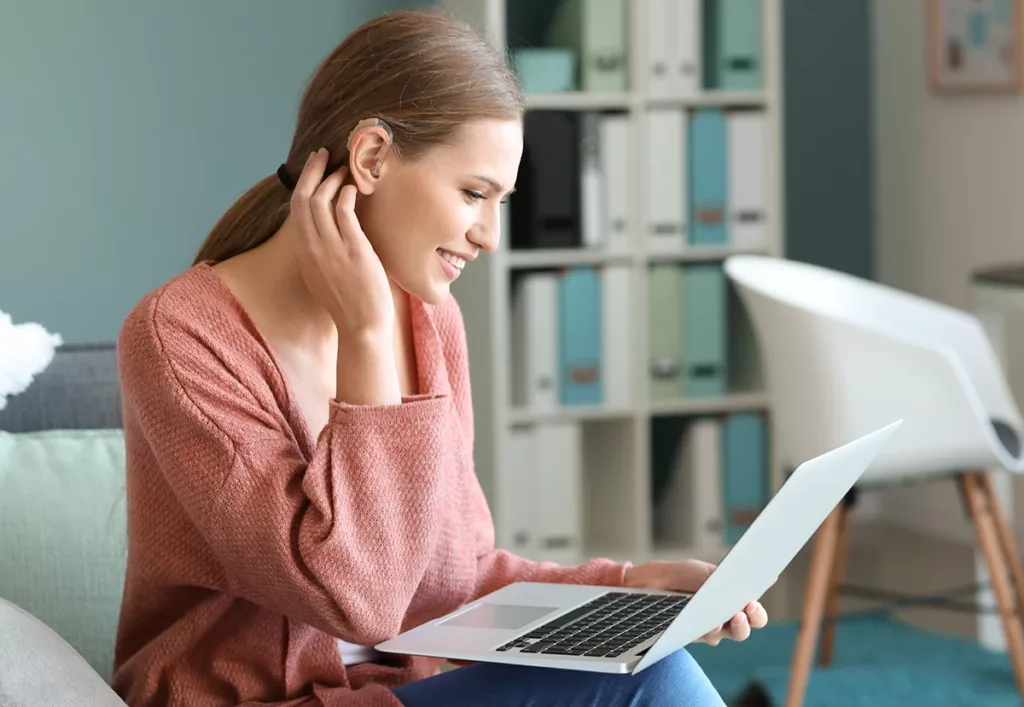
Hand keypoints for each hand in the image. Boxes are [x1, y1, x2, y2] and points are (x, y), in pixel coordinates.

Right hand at [290, 148, 393, 341]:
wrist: (361, 327)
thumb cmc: (348, 303)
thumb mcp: (323, 275)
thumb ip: (320, 252)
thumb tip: (327, 231)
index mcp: (303, 253)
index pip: (296, 208)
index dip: (304, 182)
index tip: (314, 166)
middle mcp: (311, 248)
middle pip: (303, 198)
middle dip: (313, 170)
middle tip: (325, 154)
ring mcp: (331, 248)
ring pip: (321, 200)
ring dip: (333, 179)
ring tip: (346, 170)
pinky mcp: (353, 249)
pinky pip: (344, 212)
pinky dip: (347, 195)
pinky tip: (354, 188)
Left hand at [623, 560, 768, 645]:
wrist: (644, 584)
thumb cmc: (674, 576)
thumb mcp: (698, 571)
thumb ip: (722, 579)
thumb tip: (755, 584)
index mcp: (730, 596)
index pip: (754, 606)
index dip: (758, 605)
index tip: (758, 595)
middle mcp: (724, 616)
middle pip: (749, 624)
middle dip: (752, 618)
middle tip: (745, 609)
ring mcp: (709, 627)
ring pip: (730, 633)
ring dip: (733, 625)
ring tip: (729, 615)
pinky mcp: (693, 635)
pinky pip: (707, 636)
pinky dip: (711, 629)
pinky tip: (709, 622)